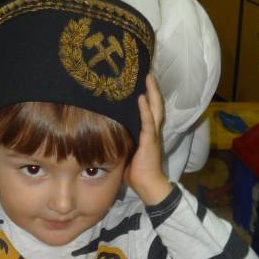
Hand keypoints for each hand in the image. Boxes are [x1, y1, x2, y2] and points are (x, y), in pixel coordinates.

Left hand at [124, 74, 172, 205]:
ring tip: (147, 78)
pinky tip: (141, 98)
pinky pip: (148, 122)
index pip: (149, 110)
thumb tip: (102, 133)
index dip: (147, 96)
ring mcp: (152, 134)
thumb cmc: (136, 171)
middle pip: (155, 104)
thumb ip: (120, 140)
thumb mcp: (126, 151)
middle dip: (152, 88)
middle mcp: (152, 130)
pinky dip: (145, 109)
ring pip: (154, 109)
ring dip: (151, 93)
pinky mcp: (150, 141)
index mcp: (147, 132)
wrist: (148, 185)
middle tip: (147, 72)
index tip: (142, 82)